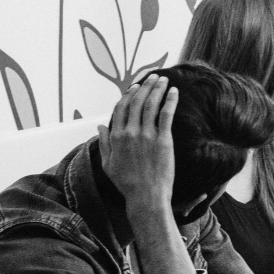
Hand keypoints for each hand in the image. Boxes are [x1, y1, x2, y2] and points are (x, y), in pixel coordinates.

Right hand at [98, 75, 176, 213]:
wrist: (146, 196)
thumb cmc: (127, 183)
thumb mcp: (108, 164)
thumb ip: (104, 143)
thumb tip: (99, 127)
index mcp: (116, 137)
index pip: (121, 108)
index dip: (128, 94)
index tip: (136, 86)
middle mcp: (130, 133)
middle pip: (137, 102)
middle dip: (146, 86)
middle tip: (154, 77)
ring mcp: (147, 136)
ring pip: (151, 105)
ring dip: (158, 89)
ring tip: (164, 79)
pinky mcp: (163, 140)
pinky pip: (166, 114)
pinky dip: (170, 101)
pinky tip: (174, 92)